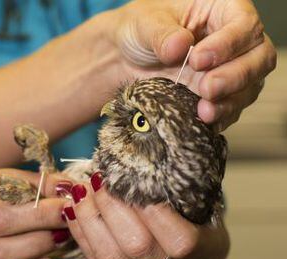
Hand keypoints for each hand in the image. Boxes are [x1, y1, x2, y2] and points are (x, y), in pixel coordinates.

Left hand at [63, 174, 228, 258]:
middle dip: (111, 207)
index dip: (154, 212)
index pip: (181, 241)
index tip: (132, 180)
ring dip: (90, 218)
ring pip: (110, 257)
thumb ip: (179, 185)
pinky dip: (81, 233)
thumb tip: (150, 152)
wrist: (190, 257)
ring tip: (80, 190)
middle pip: (138, 246)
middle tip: (97, 179)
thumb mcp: (202, 202)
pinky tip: (73, 209)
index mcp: (208, 255)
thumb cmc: (195, 220)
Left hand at [100, 0, 275, 130]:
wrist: (125, 59)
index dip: (227, 44)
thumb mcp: (145, 23)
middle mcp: (232, 42)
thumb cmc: (141, 30)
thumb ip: (161, 33)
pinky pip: (230, 110)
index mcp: (221, 11)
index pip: (244, 25)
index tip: (197, 60)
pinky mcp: (217, 97)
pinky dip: (219, 118)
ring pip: (249, 88)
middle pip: (258, 59)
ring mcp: (227, 71)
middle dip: (235, 76)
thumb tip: (180, 45)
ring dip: (229, 102)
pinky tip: (203, 122)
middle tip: (206, 88)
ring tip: (204, 111)